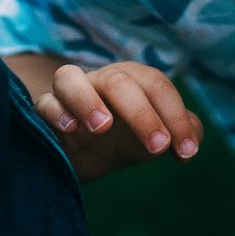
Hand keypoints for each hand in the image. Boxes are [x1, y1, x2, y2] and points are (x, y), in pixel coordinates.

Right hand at [32, 61, 202, 182]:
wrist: (82, 157)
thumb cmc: (123, 140)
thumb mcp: (156, 138)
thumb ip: (184, 132)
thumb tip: (191, 143)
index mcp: (133, 80)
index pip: (157, 86)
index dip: (175, 116)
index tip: (185, 152)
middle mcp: (100, 80)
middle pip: (120, 81)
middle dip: (142, 113)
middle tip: (158, 146)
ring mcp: (69, 93)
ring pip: (70, 78)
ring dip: (87, 99)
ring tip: (103, 126)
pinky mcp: (44, 111)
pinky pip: (44, 103)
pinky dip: (55, 112)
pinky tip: (70, 130)